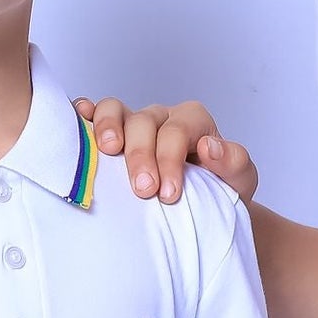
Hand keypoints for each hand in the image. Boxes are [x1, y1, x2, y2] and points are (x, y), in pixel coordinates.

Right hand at [74, 96, 257, 205]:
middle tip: (143, 190)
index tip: (168, 195)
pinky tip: (77, 118)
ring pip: (115, 110)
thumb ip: (233, 162)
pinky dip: (83, 115)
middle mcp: (161, 117)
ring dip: (108, 127)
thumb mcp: (240, 180)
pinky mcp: (110, 134)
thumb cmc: (221, 191)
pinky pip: (93, 115)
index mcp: (192, 121)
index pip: (177, 131)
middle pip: (144, 123)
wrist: (205, 208)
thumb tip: (208, 147)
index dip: (170, 160)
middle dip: (141, 156)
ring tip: (107, 151)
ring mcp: (132, 123)